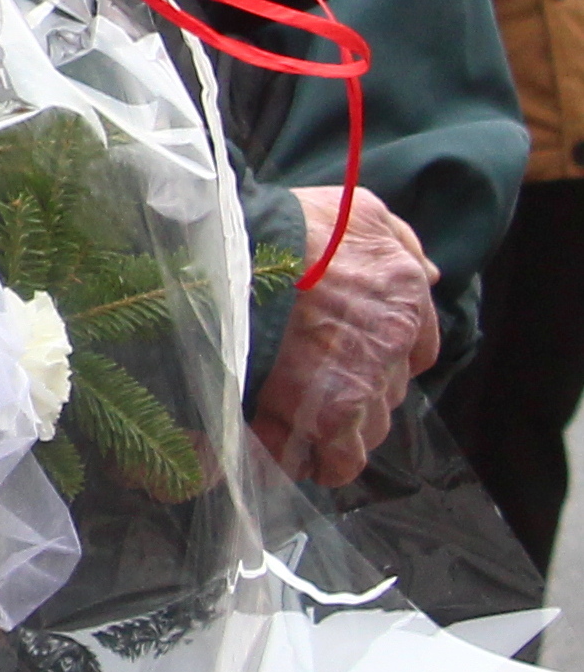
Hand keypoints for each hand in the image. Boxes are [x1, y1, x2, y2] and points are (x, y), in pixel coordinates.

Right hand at [250, 185, 438, 484]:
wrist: (239, 255)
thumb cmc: (289, 227)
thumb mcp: (356, 209)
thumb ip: (398, 239)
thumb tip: (432, 274)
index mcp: (405, 297)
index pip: (418, 350)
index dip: (384, 360)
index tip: (352, 362)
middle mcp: (394, 346)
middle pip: (387, 396)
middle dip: (353, 398)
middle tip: (310, 392)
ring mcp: (363, 385)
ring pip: (365, 433)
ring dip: (332, 434)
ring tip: (292, 430)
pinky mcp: (327, 416)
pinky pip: (333, 460)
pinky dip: (309, 462)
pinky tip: (283, 456)